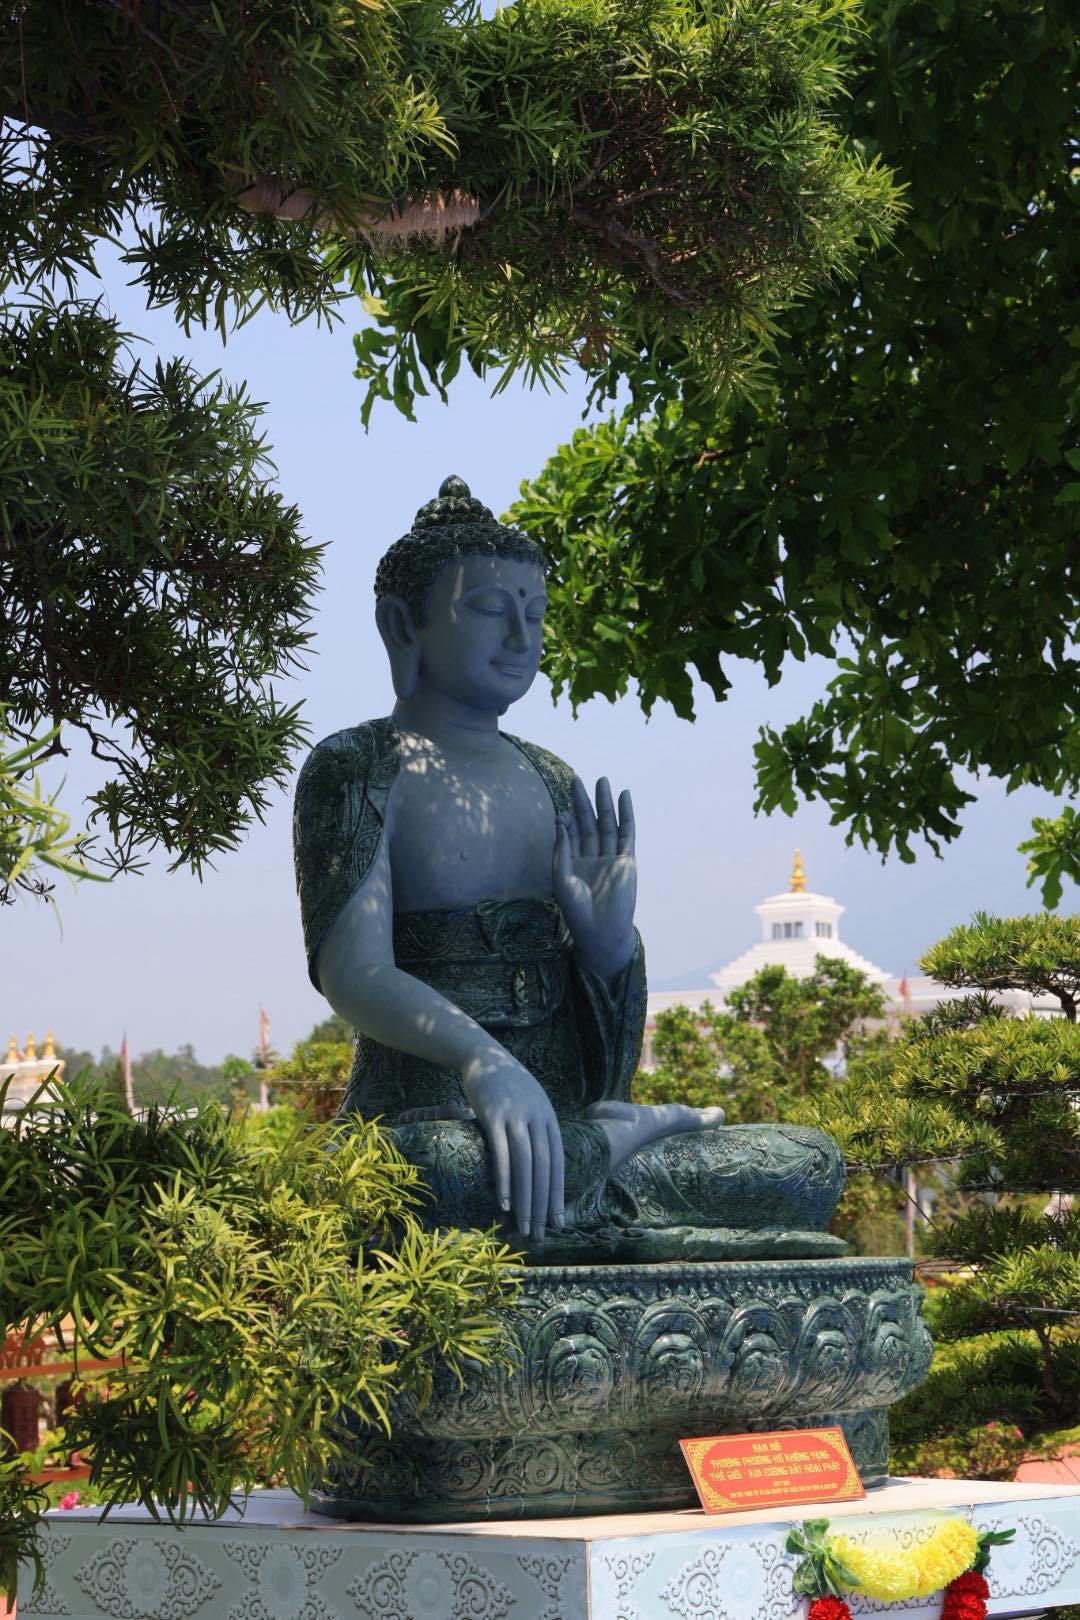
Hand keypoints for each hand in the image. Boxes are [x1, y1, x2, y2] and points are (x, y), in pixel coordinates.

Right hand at [461, 1047, 564, 1241]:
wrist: (484, 1056)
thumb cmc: (508, 1086)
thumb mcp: (532, 1105)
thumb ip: (538, 1131)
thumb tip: (542, 1163)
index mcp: (549, 1119)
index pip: (558, 1163)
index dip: (559, 1193)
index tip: (559, 1221)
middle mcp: (537, 1119)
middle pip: (545, 1169)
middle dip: (544, 1204)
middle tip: (541, 1233)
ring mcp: (516, 1117)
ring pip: (526, 1165)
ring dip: (526, 1199)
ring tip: (525, 1226)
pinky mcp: (494, 1116)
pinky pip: (502, 1153)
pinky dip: (505, 1180)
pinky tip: (505, 1202)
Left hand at [553, 776, 636, 980]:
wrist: (600, 929)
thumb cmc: (576, 908)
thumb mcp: (562, 876)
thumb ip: (562, 848)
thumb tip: (562, 819)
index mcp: (574, 861)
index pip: (570, 833)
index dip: (567, 819)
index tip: (563, 812)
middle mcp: (591, 856)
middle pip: (587, 822)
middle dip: (583, 802)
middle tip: (577, 779)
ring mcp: (609, 856)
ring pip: (607, 824)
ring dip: (604, 803)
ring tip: (603, 781)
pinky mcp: (626, 859)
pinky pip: (626, 833)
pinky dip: (625, 815)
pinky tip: (624, 797)